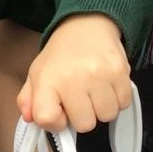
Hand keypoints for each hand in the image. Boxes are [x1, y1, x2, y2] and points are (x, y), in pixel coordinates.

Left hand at [18, 14, 131, 131]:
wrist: (86, 26)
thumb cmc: (61, 55)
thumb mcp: (37, 74)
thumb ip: (28, 100)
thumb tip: (30, 118)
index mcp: (47, 80)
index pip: (48, 118)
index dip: (55, 123)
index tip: (59, 113)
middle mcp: (73, 78)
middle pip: (85, 125)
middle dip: (83, 116)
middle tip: (80, 98)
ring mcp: (99, 75)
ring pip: (107, 116)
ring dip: (101, 108)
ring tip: (94, 90)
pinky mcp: (120, 72)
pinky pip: (124, 103)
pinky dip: (117, 99)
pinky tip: (106, 86)